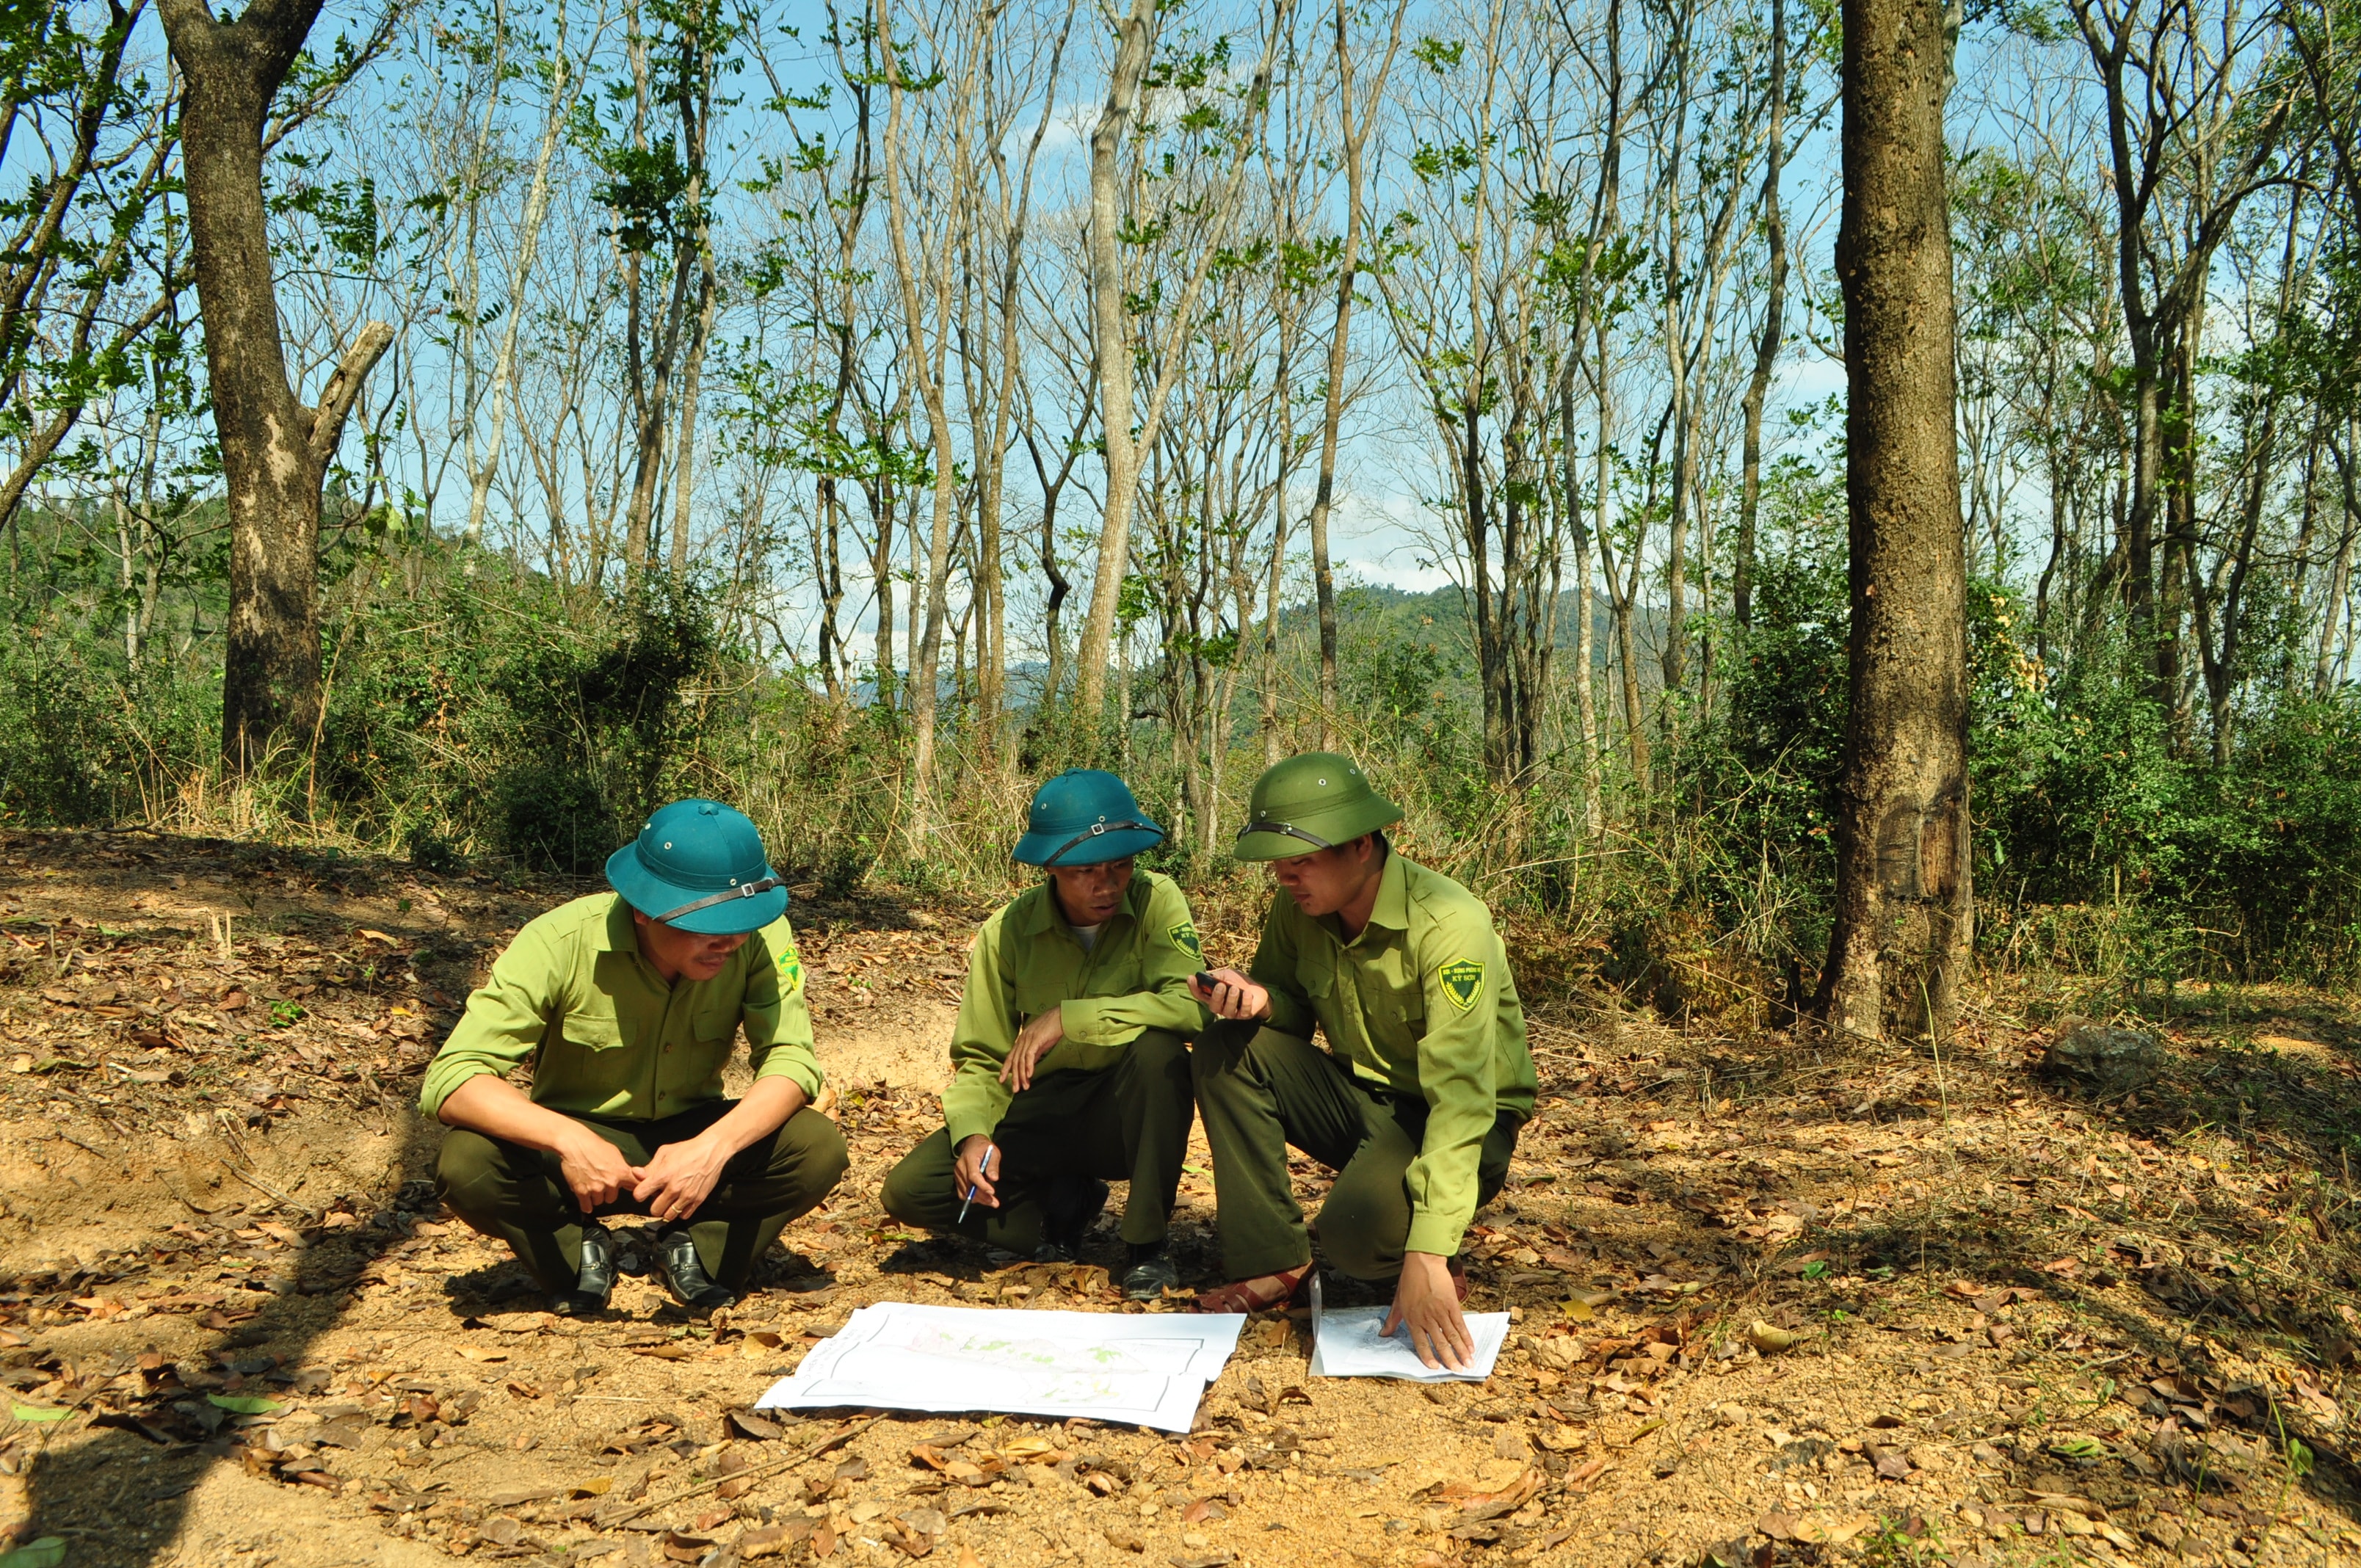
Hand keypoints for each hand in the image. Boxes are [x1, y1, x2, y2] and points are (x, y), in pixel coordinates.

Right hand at [556, 1130, 639, 1214]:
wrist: (575, 1144)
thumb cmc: (596, 1146)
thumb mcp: (616, 1154)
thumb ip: (625, 1168)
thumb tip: (638, 1176)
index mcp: (622, 1172)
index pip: (635, 1186)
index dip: (635, 1189)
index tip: (637, 1193)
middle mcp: (610, 1182)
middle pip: (612, 1198)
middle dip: (607, 1192)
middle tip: (600, 1182)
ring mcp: (596, 1188)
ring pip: (599, 1201)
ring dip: (595, 1196)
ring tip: (591, 1185)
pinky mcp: (581, 1192)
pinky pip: (586, 1206)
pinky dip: (586, 1206)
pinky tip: (586, 1203)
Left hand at [632, 1133, 730, 1223]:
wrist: (711, 1150)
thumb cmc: (687, 1149)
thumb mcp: (665, 1152)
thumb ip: (650, 1166)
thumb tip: (636, 1174)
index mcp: (662, 1175)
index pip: (639, 1195)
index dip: (640, 1193)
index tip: (645, 1190)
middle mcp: (673, 1188)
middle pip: (654, 1210)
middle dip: (655, 1204)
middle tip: (660, 1196)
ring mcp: (686, 1195)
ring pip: (668, 1216)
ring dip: (667, 1210)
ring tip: (670, 1200)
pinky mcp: (698, 1200)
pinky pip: (684, 1216)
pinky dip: (681, 1211)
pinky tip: (681, 1202)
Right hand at [952, 1135, 1000, 1208]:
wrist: (972, 1144)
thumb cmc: (984, 1148)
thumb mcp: (993, 1152)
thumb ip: (993, 1165)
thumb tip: (994, 1179)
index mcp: (969, 1159)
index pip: (973, 1175)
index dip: (982, 1185)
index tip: (992, 1192)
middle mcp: (960, 1168)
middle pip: (969, 1186)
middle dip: (983, 1196)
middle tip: (995, 1203)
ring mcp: (957, 1174)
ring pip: (966, 1192)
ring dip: (979, 1199)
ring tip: (991, 1202)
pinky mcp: (957, 1179)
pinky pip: (962, 1193)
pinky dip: (971, 1197)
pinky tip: (981, 1198)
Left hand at [1001, 1008, 1061, 1091]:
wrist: (1061, 1016)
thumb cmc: (1052, 1029)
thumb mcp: (1041, 1043)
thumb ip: (1034, 1053)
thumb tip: (1029, 1066)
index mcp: (1022, 1040)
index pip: (1010, 1056)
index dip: (1005, 1069)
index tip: (1002, 1080)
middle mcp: (1022, 1039)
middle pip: (1014, 1061)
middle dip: (1014, 1077)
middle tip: (1015, 1089)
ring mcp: (1028, 1038)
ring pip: (1021, 1060)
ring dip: (1022, 1075)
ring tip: (1024, 1086)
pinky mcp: (1036, 1039)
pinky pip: (1030, 1055)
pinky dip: (1029, 1066)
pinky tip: (1029, 1075)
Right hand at [1189, 966, 1270, 1021]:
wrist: (1257, 990)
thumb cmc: (1238, 982)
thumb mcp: (1227, 975)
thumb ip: (1218, 976)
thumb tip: (1209, 977)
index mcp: (1213, 997)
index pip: (1199, 995)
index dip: (1193, 987)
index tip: (1191, 977)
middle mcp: (1220, 1007)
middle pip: (1213, 1006)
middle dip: (1216, 996)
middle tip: (1220, 985)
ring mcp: (1232, 1012)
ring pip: (1227, 1011)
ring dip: (1231, 999)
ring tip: (1235, 988)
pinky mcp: (1245, 1015)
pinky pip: (1244, 1011)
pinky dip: (1246, 1002)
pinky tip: (1248, 993)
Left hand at [1383, 1252, 1473, 1371]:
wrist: (1423, 1262)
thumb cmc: (1409, 1280)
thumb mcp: (1398, 1300)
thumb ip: (1393, 1319)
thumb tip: (1383, 1334)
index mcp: (1413, 1319)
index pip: (1421, 1343)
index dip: (1428, 1357)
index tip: (1435, 1368)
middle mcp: (1427, 1318)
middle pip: (1440, 1343)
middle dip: (1449, 1359)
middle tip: (1457, 1371)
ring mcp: (1441, 1312)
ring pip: (1452, 1336)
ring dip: (1461, 1352)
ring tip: (1468, 1364)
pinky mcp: (1452, 1304)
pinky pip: (1460, 1324)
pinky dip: (1466, 1337)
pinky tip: (1471, 1347)